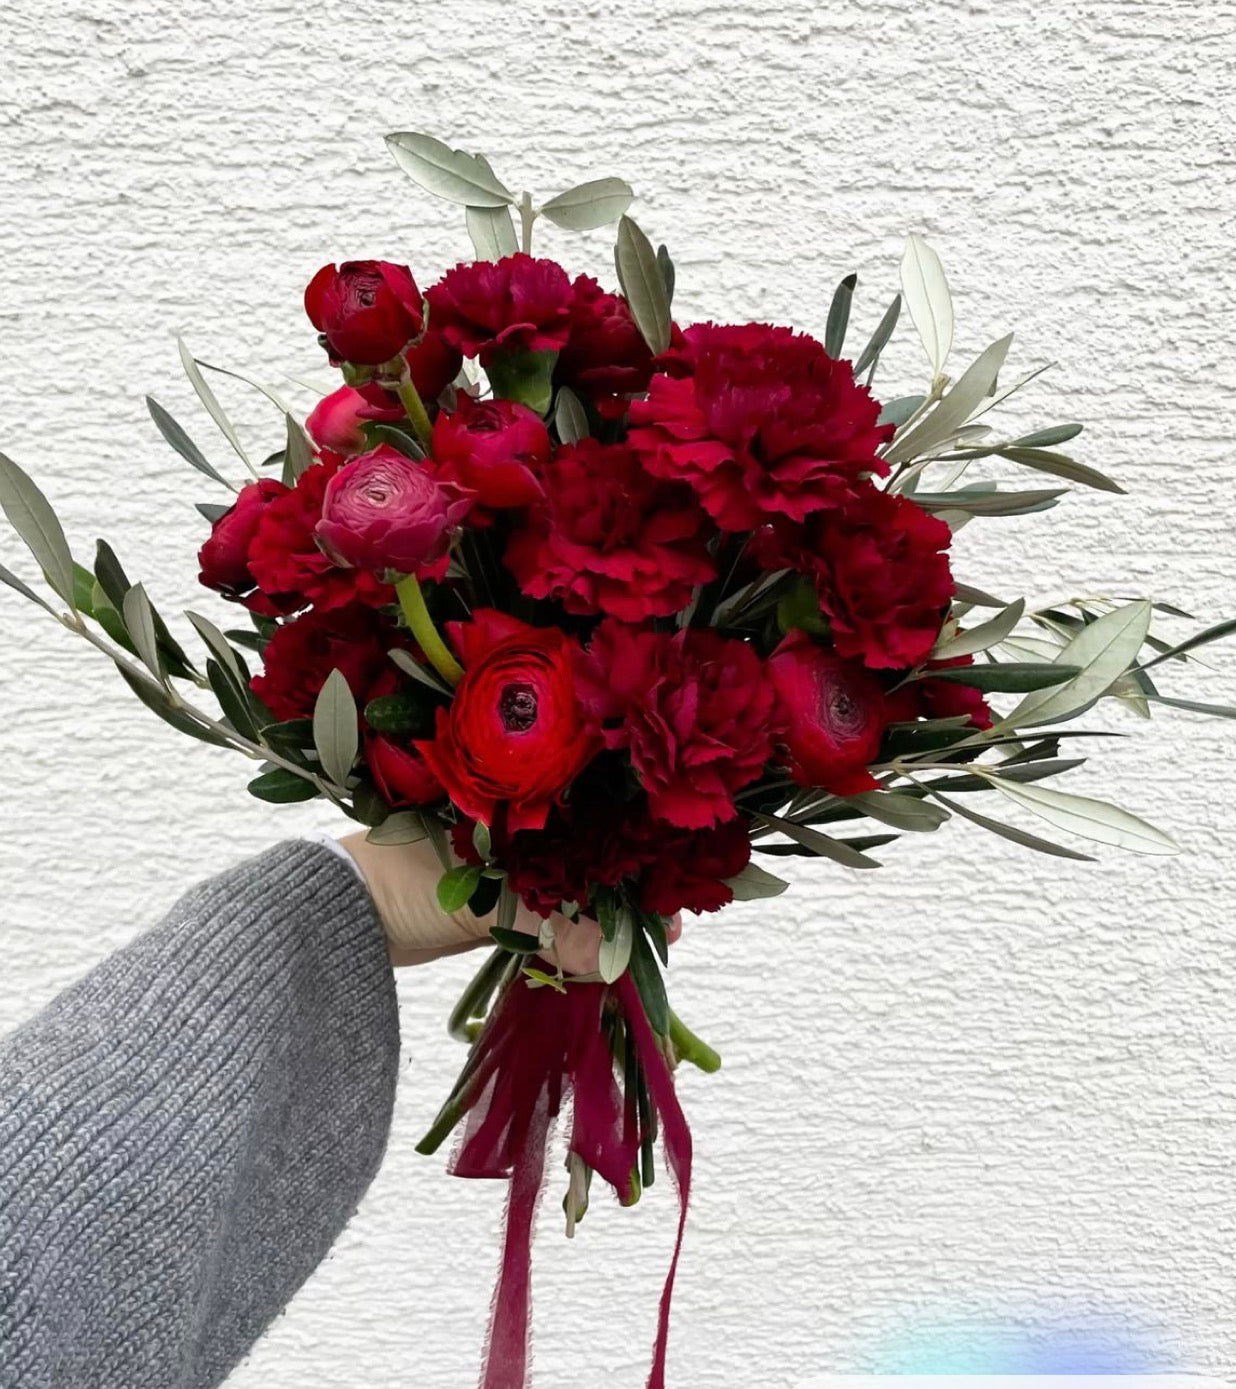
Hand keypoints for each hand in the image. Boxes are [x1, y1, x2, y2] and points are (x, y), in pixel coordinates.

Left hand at [337, 831, 680, 969]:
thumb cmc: (399, 878)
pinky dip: (573, 933)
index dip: (635, 844)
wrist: (335, 920)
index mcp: (517, 785)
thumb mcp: (484, 897)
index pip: (599, 806)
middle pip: (593, 846)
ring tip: (635, 948)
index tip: (668, 886)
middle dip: (626, 887)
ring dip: (603, 915)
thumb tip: (614, 959)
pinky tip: (598, 955)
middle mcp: (520, 811)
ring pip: (575, 882)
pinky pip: (551, 911)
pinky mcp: (497, 895)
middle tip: (662, 926)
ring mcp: (508, 854)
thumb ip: (553, 922)